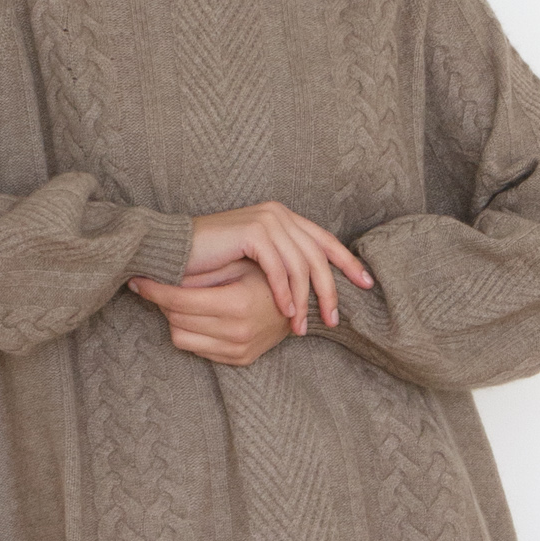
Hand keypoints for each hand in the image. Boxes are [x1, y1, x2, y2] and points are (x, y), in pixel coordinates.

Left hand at [129, 262, 291, 365]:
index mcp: (238, 303)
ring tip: (178, 299)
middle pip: (176, 320)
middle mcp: (237, 332)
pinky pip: (198, 349)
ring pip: (181, 338)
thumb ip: (205, 270)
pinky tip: (195, 315)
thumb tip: (163, 267)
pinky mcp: (240, 360)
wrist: (305, 302)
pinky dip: (191, 331)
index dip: (155, 290)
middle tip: (155, 284)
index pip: (179, 301)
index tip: (138, 279)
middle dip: (162, 302)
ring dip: (174, 318)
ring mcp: (239, 350)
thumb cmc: (270, 274)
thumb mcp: (241, 264)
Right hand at [184, 202, 372, 331]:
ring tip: (299, 327)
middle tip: (332, 320)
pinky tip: (284, 311)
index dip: (348, 262)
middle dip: (329, 290)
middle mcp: (279, 213)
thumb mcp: (255, 264)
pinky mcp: (253, 231)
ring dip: (304, 299)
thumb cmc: (210, 262)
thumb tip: (314, 289)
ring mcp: (267, 219)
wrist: (173, 251)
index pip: (325, 240)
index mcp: (284, 217)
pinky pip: (278, 267)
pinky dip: (283, 292)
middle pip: (318, 255)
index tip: (366, 285)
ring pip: (301, 264)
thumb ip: (282, 265)